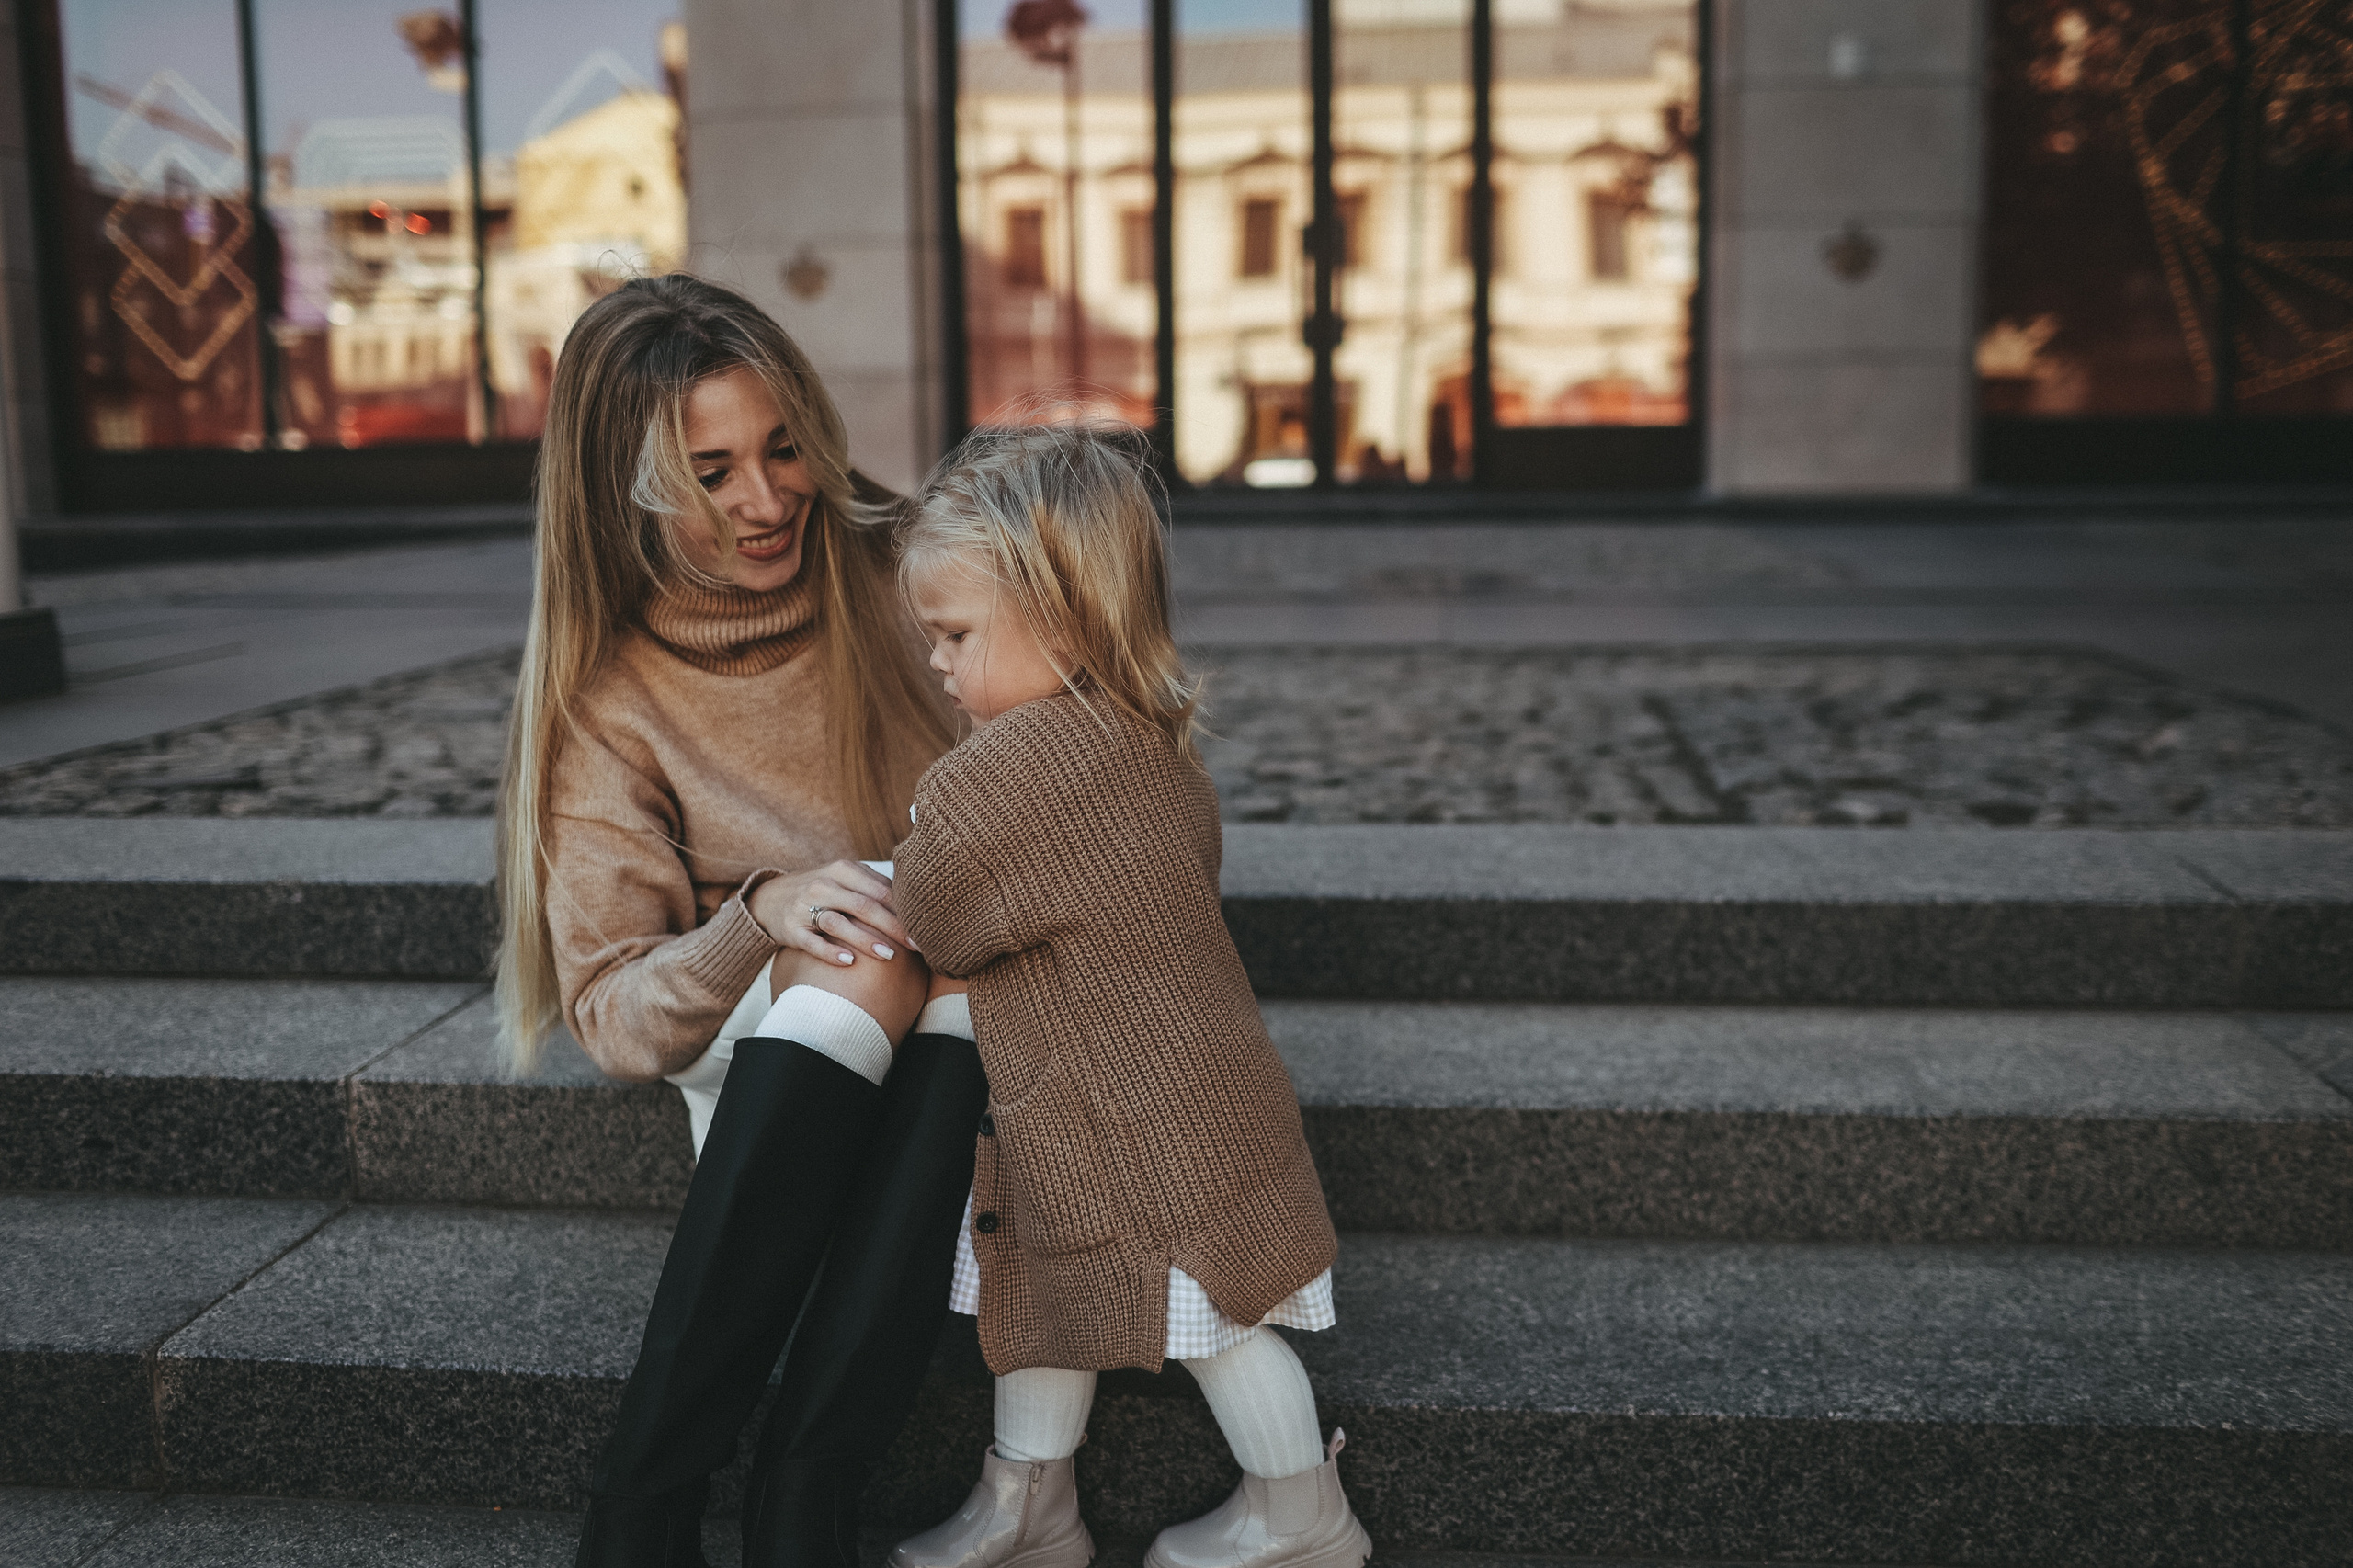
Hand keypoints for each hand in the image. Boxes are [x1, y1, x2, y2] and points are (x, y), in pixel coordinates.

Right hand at [749, 861, 912, 966]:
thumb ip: (875, 887)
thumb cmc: (820, 891)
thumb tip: (915, 903)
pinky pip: (812, 942)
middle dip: (894, 927)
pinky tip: (849, 962)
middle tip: (917, 947)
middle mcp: (823, 886)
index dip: (905, 911)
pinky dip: (830, 952)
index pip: (881, 891)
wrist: (768, 898)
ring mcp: (804, 907)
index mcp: (843, 870)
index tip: (926, 930)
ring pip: (839, 923)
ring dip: (865, 940)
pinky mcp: (790, 929)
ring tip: (889, 956)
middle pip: (865, 906)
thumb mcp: (844, 879)